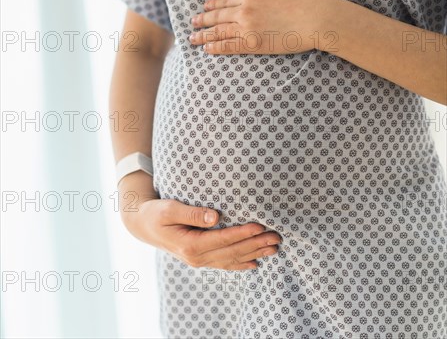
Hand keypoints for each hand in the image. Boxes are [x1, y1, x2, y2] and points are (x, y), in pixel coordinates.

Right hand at [123, 197, 281, 270]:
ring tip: (274, 248)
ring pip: (232, 260)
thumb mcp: (170, 209)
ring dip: (254, 253)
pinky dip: (241, 264)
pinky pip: (224, 264)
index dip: (242, 234)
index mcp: (190, 245)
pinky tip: (255, 264)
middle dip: (255, 245)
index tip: (260, 227)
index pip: (223, 240)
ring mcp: (198, 261)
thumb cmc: (156, 213)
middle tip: (276, 238)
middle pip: (232, 252)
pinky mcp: (200, 258)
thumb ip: (192, 213)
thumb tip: (215, 216)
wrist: (143, 225)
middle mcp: (196, 257)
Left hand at [189, 0, 330, 54]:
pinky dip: (215, 47)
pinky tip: (206, 49)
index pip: (225, 0)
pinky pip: (228, 46)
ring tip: (192, 38)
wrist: (314, 17)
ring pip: (219, 32)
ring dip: (203, 35)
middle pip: (218, 16)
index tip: (204, 8)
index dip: (212, 5)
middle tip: (193, 23)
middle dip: (203, 20)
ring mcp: (246, 28)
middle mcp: (243, 10)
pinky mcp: (252, 44)